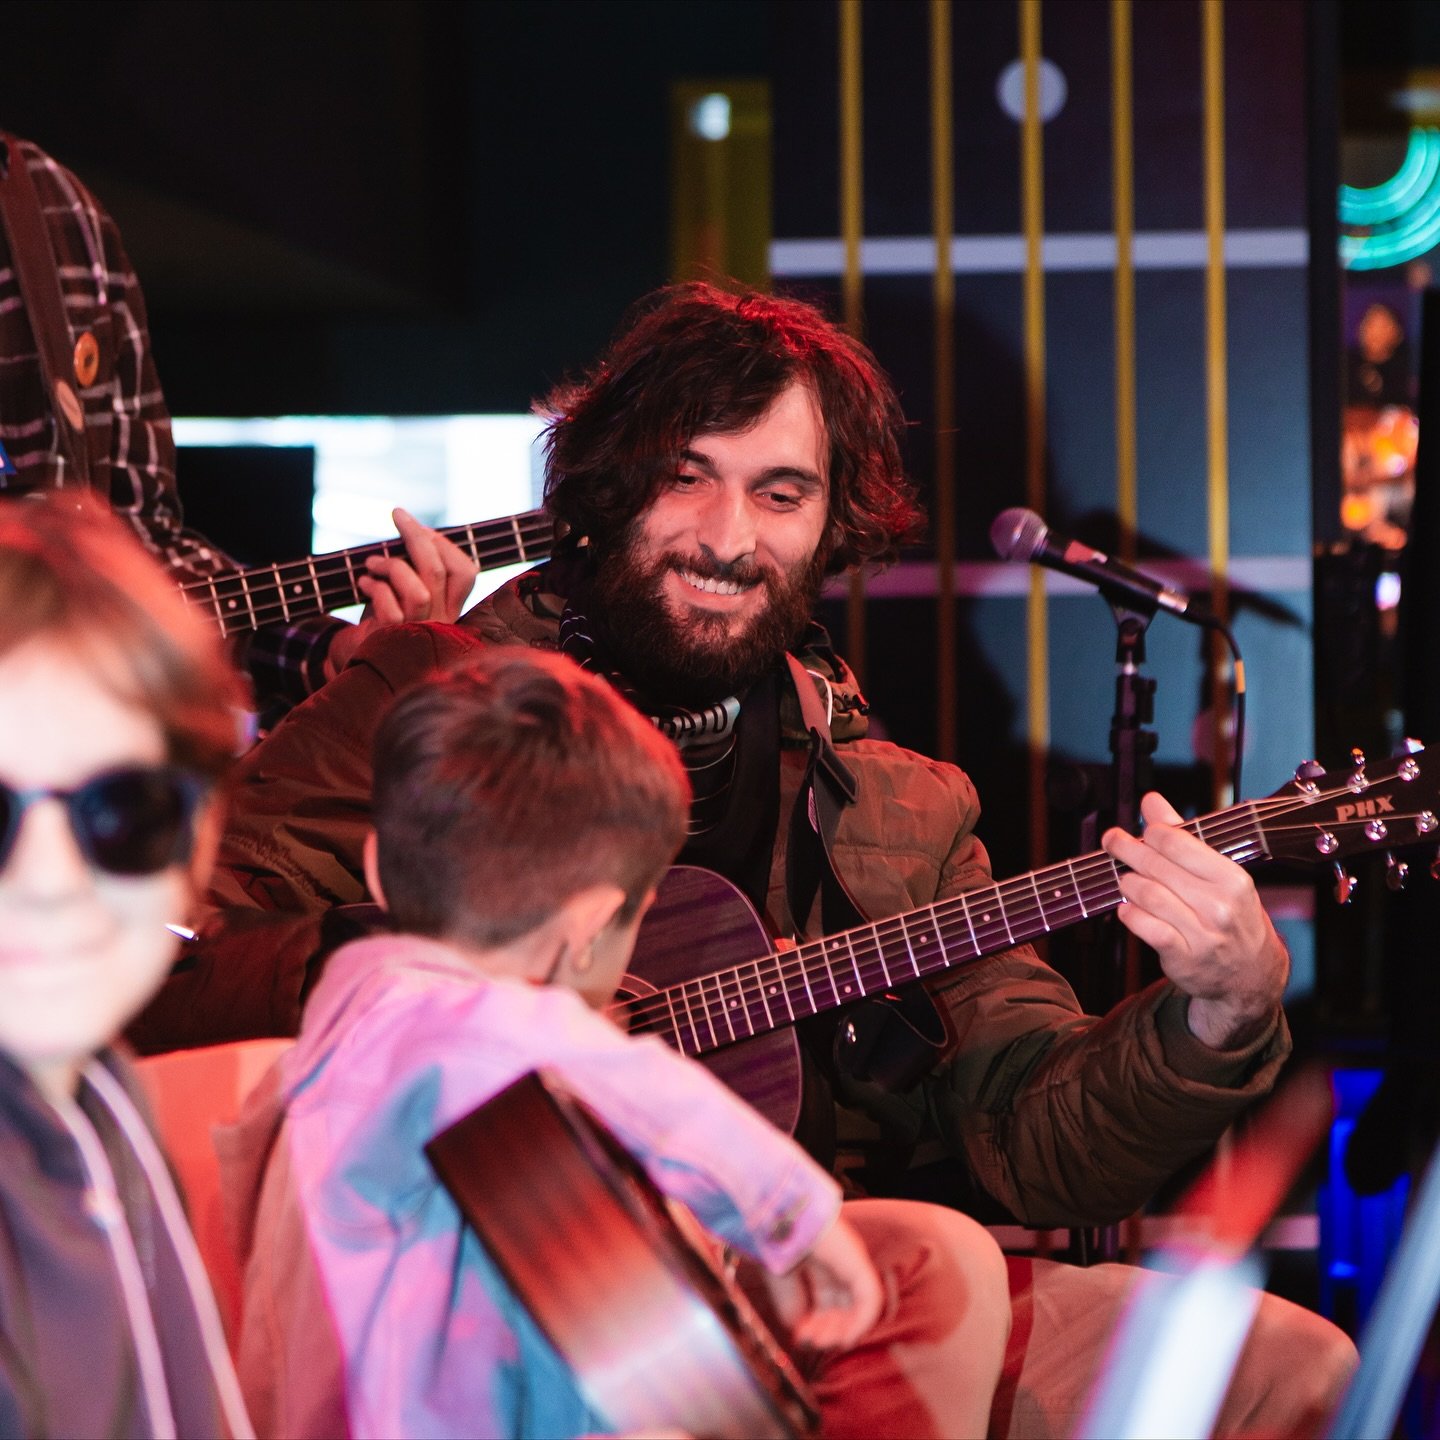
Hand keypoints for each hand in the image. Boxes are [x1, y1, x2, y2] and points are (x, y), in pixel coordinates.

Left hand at [323, 508, 478, 678]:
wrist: (357, 660)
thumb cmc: (380, 620)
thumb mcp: (402, 589)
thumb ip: (413, 566)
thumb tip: (411, 529)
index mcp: (450, 608)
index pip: (467, 572)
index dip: (444, 542)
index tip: (417, 526)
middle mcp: (441, 622)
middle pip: (440, 573)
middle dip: (417, 537)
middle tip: (397, 515)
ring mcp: (419, 634)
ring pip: (419, 591)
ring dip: (392, 566)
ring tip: (372, 564)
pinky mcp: (395, 642)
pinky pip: (391, 609)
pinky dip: (374, 589)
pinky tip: (363, 585)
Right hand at [758, 1211, 882, 1351]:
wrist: (768, 1207)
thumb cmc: (767, 1231)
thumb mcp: (777, 1273)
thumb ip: (790, 1300)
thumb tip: (797, 1329)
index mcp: (819, 1257)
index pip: (828, 1299)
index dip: (815, 1323)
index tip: (799, 1338)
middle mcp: (839, 1258)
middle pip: (844, 1305)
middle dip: (828, 1330)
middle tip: (809, 1342)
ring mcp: (850, 1257)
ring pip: (860, 1306)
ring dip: (841, 1330)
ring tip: (819, 1341)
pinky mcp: (856, 1259)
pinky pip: (870, 1298)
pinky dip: (860, 1323)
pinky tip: (843, 1338)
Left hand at [1102, 791, 1288, 1049]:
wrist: (1250, 974)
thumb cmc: (1231, 916)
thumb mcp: (1219, 875)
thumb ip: (1182, 836)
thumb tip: (1151, 801)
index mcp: (1232, 879)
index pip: (1177, 843)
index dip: (1150, 832)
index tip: (1138, 830)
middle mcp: (1219, 906)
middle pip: (1157, 866)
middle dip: (1128, 850)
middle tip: (1112, 841)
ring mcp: (1202, 934)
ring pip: (1148, 894)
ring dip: (1128, 883)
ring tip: (1125, 879)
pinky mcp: (1183, 957)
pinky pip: (1144, 926)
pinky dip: (1129, 914)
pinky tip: (1126, 908)